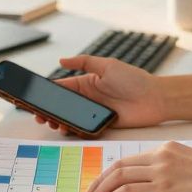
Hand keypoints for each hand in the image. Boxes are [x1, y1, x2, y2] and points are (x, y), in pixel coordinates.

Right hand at [35, 55, 167, 130]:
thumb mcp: (107, 65)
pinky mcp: (103, 125)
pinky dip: (75, 131)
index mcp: (88, 82)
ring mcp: (95, 113)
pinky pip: (85, 129)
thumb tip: (61, 60)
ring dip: (60, 122)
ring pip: (72, 119)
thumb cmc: (134, 79)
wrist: (155, 98)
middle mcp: (90, 98)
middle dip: (50, 111)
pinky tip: (68, 130)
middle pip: (63, 106)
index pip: (63, 88)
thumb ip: (84, 62)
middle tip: (41, 116)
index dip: (48, 94)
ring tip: (53, 123)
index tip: (35, 99)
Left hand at [83, 141, 191, 191]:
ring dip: (102, 190)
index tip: (103, 181)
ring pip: (119, 177)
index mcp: (168, 147)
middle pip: (120, 165)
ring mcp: (161, 171)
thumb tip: (158, 184)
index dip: (112, 170)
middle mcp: (161, 155)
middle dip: (100, 180)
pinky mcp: (164, 188)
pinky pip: (128, 191)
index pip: (131, 158)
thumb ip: (174, 168)